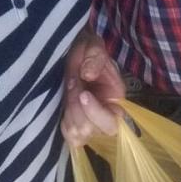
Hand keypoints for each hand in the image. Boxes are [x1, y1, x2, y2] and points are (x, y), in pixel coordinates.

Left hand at [61, 29, 124, 147]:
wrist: (76, 54)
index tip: (83, 94)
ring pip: (76, 134)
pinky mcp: (75, 126)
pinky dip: (64, 120)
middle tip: (72, 82)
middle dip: (76, 106)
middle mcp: (105, 117)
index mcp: (117, 101)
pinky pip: (68, 135)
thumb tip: (87, 75)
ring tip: (69, 87)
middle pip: (89, 129)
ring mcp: (89, 124)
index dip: (95, 112)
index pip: (112, 122)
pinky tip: (65, 102)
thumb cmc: (88, 51)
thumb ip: (94, 58)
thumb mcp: (94, 46)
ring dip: (68, 109)